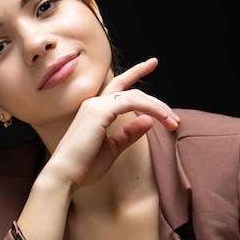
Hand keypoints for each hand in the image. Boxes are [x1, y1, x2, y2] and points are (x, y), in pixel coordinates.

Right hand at [49, 58, 179, 189]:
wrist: (65, 175)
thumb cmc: (84, 165)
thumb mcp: (112, 148)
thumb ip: (128, 134)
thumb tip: (148, 121)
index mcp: (95, 110)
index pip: (119, 86)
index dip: (136, 72)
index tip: (152, 63)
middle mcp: (94, 103)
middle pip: (132, 91)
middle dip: (156, 102)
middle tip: (174, 118)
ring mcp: (96, 105)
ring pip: (135, 96)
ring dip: (158, 108)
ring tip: (172, 122)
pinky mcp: (99, 112)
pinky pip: (132, 102)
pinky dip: (150, 108)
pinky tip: (161, 118)